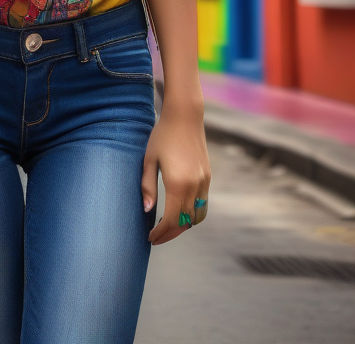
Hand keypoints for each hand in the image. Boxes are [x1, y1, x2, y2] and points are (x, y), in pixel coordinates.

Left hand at [141, 106, 210, 245]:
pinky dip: (193, 214)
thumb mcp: (149, 160)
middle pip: (185, 222)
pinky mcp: (208, 177)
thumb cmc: (162, 136)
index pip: (171, 220)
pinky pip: (203, 204)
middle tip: (156, 237)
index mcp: (178, 183)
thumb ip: (147, 186)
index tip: (150, 237)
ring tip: (168, 227)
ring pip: (197, 216)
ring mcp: (204, 182)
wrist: (185, 117)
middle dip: (170, 233)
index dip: (161, 232)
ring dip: (184, 226)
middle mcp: (194, 186)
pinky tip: (180, 212)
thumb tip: (147, 210)